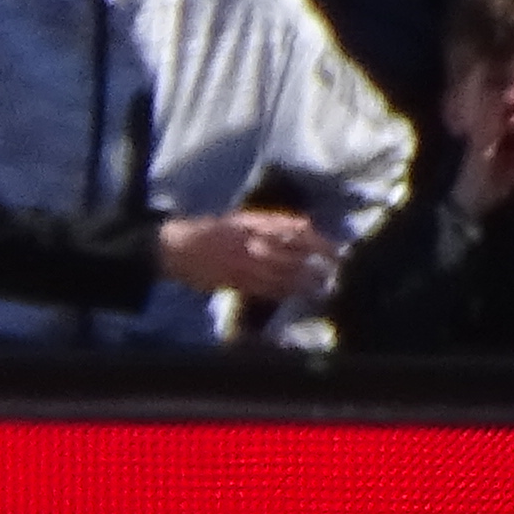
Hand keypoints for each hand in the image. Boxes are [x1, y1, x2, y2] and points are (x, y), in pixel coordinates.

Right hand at [153, 211, 333, 304]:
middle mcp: (253, 246)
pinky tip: (295, 295)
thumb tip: (306, 225)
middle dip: (317, 266)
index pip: (297, 233)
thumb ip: (275, 222)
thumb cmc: (213, 230)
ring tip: (322, 288)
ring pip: (283, 276)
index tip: (336, 250)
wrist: (178, 249)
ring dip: (304, 283)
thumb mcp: (244, 218)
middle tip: (335, 273)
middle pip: (294, 257)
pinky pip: (265, 290)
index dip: (319, 243)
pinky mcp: (237, 284)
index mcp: (256, 226)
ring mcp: (245, 267)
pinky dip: (284, 293)